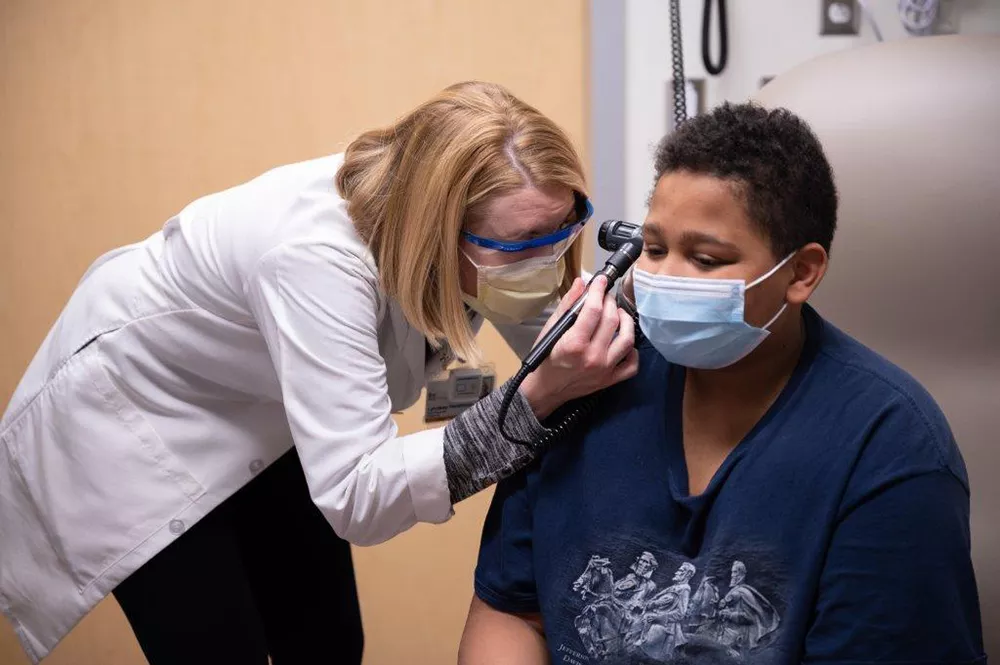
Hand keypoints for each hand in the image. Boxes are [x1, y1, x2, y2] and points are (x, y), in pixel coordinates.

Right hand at [519, 275, 638, 419]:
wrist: (545, 390)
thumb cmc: (545, 359)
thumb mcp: (551, 329)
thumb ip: (567, 305)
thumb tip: (581, 284)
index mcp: (574, 344)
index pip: (593, 310)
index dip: (599, 291)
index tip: (601, 281)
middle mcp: (592, 357)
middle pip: (612, 320)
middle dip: (610, 302)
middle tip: (605, 298)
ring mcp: (604, 370)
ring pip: (627, 339)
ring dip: (626, 321)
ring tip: (618, 314)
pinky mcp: (610, 380)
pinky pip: (632, 365)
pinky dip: (632, 352)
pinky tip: (623, 341)